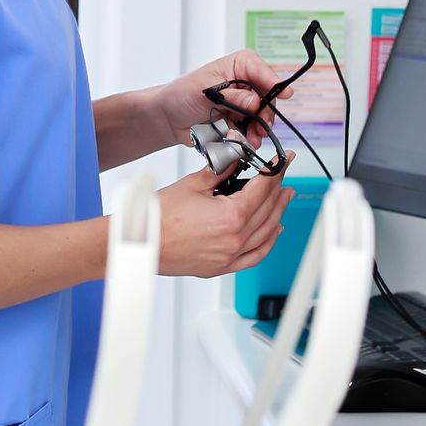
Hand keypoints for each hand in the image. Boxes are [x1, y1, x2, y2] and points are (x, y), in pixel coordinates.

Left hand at [156, 49, 285, 151]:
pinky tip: (244, 144)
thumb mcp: (205, 92)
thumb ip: (233, 97)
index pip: (262, 70)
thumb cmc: (182, 95)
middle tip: (262, 128)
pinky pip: (252, 132)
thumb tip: (255, 100)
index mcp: (239, 66)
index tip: (285, 94)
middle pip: (268, 98)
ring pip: (263, 117)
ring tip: (251, 141)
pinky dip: (249, 139)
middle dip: (266, 114)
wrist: (169, 119)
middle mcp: (246, 83)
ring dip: (259, 130)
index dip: (274, 82)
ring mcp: (245, 104)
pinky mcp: (241, 122)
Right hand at [156, 160, 292, 278]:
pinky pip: (255, 256)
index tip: (281, 162)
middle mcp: (235, 239)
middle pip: (268, 209)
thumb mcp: (193, 185)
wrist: (141, 243)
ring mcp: (230, 256)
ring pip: (267, 232)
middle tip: (284, 175)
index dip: (275, 172)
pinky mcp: (222, 266)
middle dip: (279, 188)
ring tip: (285, 197)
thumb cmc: (158, 218)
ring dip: (279, 212)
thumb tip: (233, 158)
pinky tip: (274, 231)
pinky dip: (269, 242)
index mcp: (231, 216)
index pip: (263, 189)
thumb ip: (220, 171)